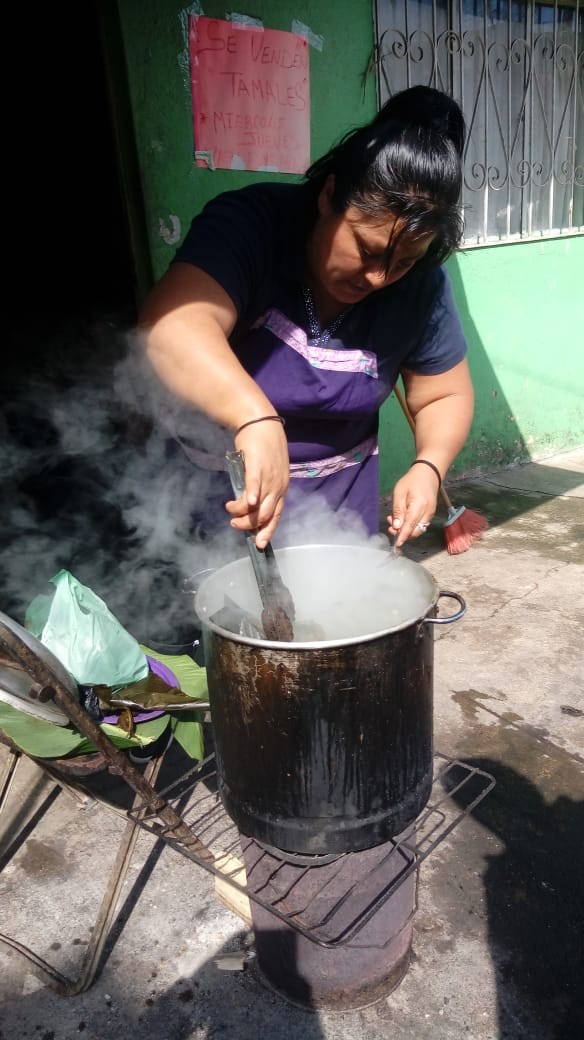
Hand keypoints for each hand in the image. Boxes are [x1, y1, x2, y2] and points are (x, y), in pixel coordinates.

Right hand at [225, 422, 289, 546]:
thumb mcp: (269, 471)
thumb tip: (251, 504)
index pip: (276, 515)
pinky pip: (255, 483)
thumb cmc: (264, 447)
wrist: (261, 422)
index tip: (258, 543)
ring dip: (242, 513)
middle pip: (266, 514)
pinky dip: (250, 495)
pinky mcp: (257, 465)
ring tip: (230, 512)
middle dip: (249, 525)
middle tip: (235, 525)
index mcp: (281, 488)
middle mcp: (278, 485)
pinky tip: (245, 503)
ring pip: (258, 504)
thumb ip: (263, 487)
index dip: (267, 530)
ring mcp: (269, 476)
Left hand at [387, 466, 438, 546]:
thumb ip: (398, 511)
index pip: (410, 526)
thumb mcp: (399, 493)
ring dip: (406, 529)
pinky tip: (403, 518)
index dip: (403, 536)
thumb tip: (396, 527)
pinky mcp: (430, 514)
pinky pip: (421, 525)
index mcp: (419, 506)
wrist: (428, 473)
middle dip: (402, 533)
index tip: (396, 545)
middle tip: (390, 524)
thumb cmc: (411, 481)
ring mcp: (430, 514)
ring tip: (395, 519)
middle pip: (415, 532)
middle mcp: (427, 513)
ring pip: (418, 530)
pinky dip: (411, 525)